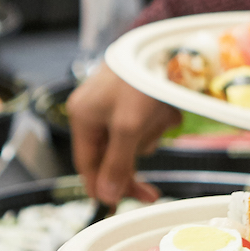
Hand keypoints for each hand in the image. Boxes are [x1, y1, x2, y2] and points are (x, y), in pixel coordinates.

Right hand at [68, 65, 178, 205]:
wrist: (166, 43)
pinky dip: (158, 121)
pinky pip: (145, 123)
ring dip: (151, 135)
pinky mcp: (134, 97)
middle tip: (153, 194)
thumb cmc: (140, 81)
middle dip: (134, 161)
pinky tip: (166, 109)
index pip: (87, 166)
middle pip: (111, 156)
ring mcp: (114, 104)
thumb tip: (107, 197)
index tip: (119, 207)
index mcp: (83, 117)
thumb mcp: (128, 128)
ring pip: (132, 140)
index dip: (103, 188)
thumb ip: (117, 164)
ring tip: (162, 115)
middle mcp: (94, 111)